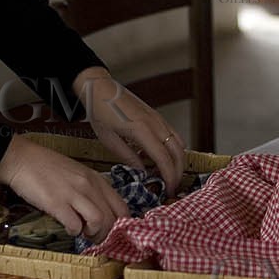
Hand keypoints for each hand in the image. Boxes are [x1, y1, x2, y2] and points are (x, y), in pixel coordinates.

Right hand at [0, 135, 128, 237]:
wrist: (23, 159)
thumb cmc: (49, 168)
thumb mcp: (78, 174)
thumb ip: (91, 191)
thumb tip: (101, 216)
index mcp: (97, 179)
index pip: (122, 207)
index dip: (122, 226)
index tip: (113, 234)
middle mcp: (89, 186)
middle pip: (112, 218)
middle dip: (106, 235)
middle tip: (95, 238)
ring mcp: (74, 194)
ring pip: (99, 222)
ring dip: (93, 234)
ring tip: (83, 232)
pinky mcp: (57, 203)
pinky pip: (75, 226)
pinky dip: (74, 232)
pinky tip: (67, 228)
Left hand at [70, 66, 185, 192]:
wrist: (99, 88)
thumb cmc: (100, 113)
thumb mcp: (109, 140)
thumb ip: (128, 157)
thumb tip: (142, 172)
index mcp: (142, 130)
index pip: (164, 158)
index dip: (170, 176)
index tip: (169, 190)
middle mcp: (155, 123)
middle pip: (178, 151)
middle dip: (178, 172)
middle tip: (171, 187)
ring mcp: (158, 117)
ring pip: (179, 142)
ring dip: (178, 160)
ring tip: (167, 175)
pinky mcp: (156, 115)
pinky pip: (172, 134)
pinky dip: (172, 148)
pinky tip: (158, 157)